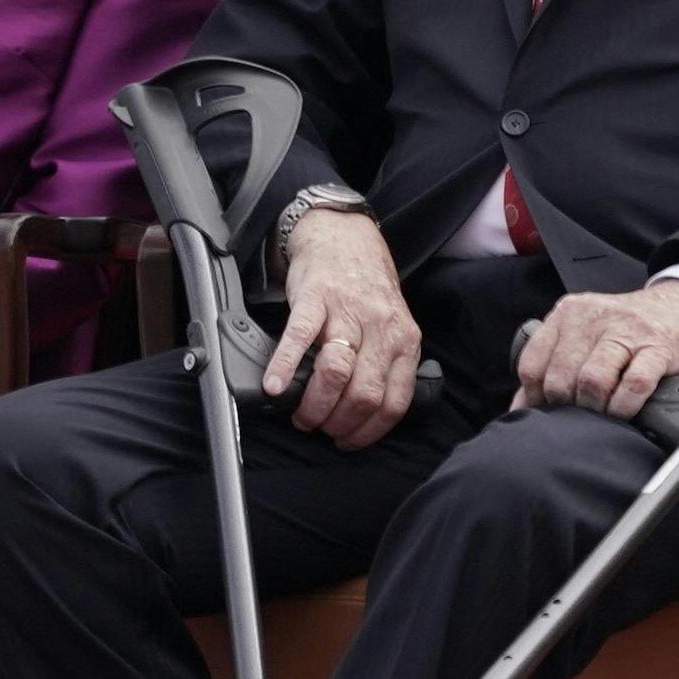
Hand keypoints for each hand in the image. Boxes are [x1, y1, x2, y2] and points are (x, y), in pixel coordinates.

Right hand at [265, 205, 420, 447]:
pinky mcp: (315, 298)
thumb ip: (388, 363)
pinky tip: (274, 386)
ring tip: (301, 415)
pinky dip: (285, 367)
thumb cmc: (366, 288)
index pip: (394, 402)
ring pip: (337, 372)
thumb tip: (368, 414)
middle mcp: (381, 327)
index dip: (368, 431)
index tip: (348, 441)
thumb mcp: (393, 325)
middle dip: (339, 423)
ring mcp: (347, 312)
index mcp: (404, 340)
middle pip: (364, 394)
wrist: (344, 237)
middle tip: (320, 429)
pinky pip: (300, 338)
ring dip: (316, 405)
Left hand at [513, 279, 678, 421]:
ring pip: (592, 381)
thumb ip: (551, 364)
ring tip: (602, 417)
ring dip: (594, 410)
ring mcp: (628, 331)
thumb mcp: (586, 334)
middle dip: (567, 407)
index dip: (535, 398)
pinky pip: (634, 385)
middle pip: (561, 377)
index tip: (548, 412)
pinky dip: (624, 407)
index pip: (533, 364)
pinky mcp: (659, 348)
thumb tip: (520, 409)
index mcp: (569, 313)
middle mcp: (595, 317)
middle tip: (579, 418)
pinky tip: (625, 413)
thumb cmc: (630, 330)